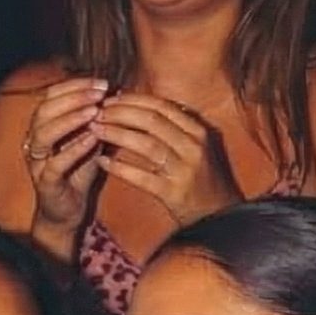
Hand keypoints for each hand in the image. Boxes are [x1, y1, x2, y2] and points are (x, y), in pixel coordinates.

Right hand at [21, 75, 109, 237]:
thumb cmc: (78, 173)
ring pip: (43, 133)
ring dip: (70, 119)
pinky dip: (74, 148)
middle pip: (44, 110)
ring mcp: (37, 162)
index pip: (51, 96)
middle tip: (99, 93)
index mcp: (42, 127)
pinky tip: (93, 138)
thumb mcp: (89, 142)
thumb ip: (97, 121)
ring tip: (95, 112)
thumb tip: (117, 94)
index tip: (102, 83)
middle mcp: (33, 141)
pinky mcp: (45, 182)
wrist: (68, 212)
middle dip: (73, 97)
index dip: (75, 85)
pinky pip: (55, 163)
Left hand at [93, 91, 240, 224]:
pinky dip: (120, 168)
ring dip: (117, 135)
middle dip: (120, 113)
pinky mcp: (173, 193)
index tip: (110, 100)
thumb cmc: (201, 176)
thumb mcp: (195, 145)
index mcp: (197, 130)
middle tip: (97, 113)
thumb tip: (134, 104)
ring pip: (146, 144)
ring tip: (95, 131)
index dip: (132, 100)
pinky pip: (141, 177)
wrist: (219, 214)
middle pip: (151, 121)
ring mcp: (184, 170)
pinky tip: (102, 162)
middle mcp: (193, 146)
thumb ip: (171, 126)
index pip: (161, 106)